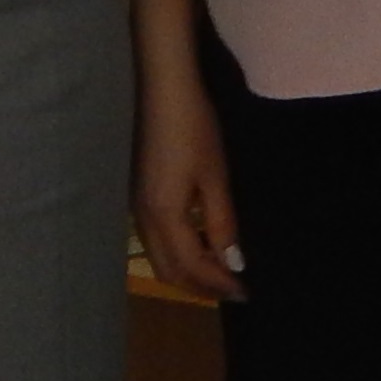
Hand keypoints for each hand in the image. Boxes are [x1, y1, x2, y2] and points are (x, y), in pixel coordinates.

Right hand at [133, 68, 247, 302]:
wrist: (160, 88)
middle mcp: (143, 218)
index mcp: (165, 215)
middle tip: (231, 288)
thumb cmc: (193, 129)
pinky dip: (176, 251)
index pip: (192, 267)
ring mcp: (135, 205)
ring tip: (216, 268)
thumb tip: (232, 263)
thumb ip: (222, 223)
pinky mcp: (135, 192)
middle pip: (168, 270)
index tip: (245, 292)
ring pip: (158, 255)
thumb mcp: (215, 177)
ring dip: (186, 270)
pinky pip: (153, 238)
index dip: (219, 284)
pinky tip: (196, 239)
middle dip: (199, 285)